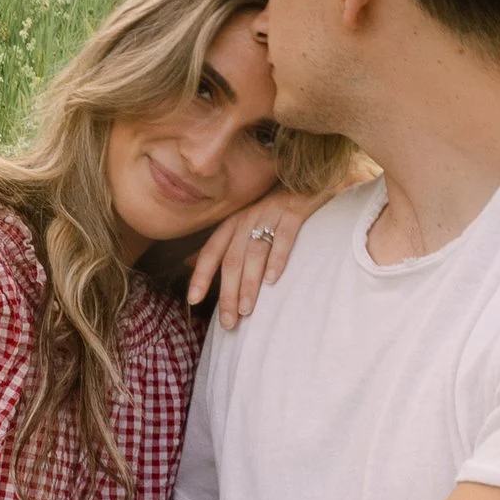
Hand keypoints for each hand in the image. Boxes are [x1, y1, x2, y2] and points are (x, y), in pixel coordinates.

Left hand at [187, 181, 326, 329]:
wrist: (312, 177)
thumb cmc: (276, 206)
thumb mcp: (244, 220)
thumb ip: (220, 243)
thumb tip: (187, 263)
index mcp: (233, 221)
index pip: (211, 251)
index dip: (201, 275)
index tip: (193, 300)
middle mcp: (248, 216)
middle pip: (231, 259)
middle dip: (227, 293)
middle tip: (228, 322)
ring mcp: (271, 212)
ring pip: (254, 252)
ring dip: (248, 283)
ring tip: (246, 310)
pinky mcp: (295, 210)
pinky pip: (283, 236)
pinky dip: (277, 258)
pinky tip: (273, 281)